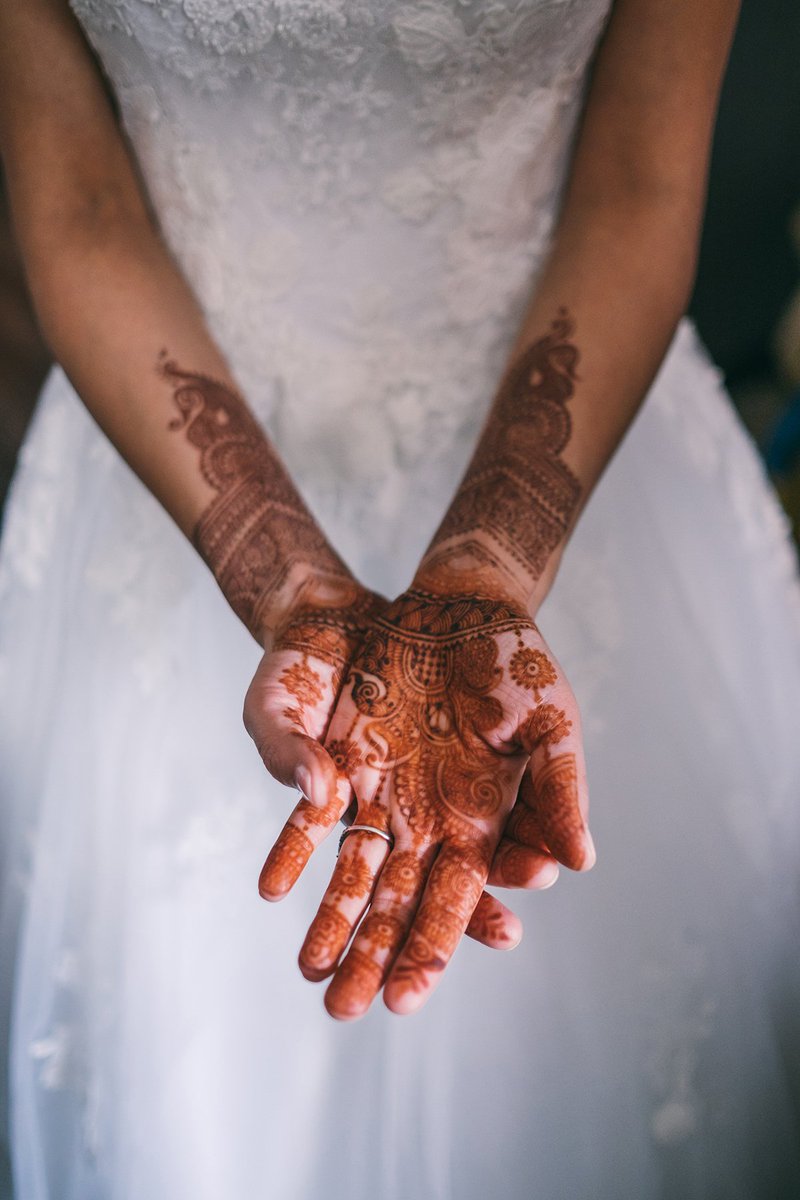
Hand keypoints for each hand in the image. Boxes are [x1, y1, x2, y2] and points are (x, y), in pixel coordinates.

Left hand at [291, 586, 593, 1019]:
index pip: (456, 901)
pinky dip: (294, 850)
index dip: (432, 949)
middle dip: (373, 955)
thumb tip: (580, 862)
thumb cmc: (517, 663)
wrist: (459, 605)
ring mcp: (383, 792)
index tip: (405, 998)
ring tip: (308, 970)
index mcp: (482, 822)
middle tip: (343, 1011)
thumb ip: (561, 789)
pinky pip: (312, 814)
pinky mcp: (344, 760)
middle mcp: (430, 820)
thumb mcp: (551, 721)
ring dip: (332, 919)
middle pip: (398, 903)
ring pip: (354, 871)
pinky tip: (272, 888)